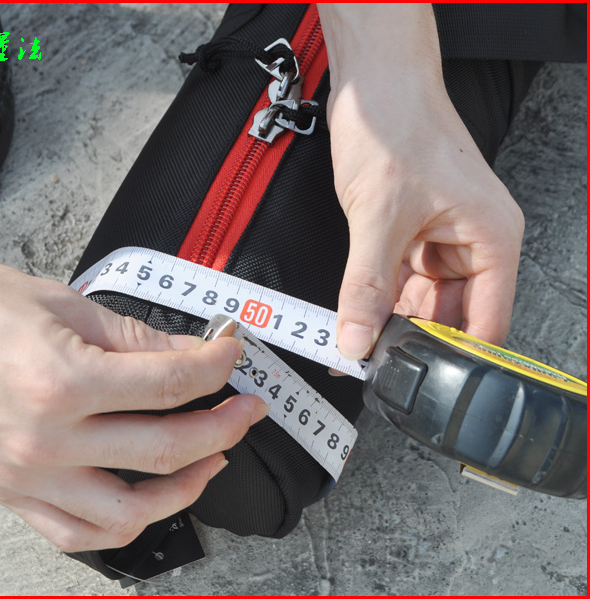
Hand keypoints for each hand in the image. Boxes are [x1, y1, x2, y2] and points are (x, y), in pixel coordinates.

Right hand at [0, 236, 266, 551]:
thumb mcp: (64, 304)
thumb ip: (134, 336)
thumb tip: (189, 351)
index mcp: (61, 379)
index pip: (168, 384)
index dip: (215, 368)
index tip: (232, 356)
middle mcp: (46, 438)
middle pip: (164, 448)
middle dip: (223, 426)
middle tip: (247, 408)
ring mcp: (28, 475)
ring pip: (131, 510)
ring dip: (186, 487)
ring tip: (211, 459)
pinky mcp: (12, 493)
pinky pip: (80, 534)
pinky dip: (126, 523)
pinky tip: (150, 498)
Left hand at [318, 4, 524, 358]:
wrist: (374, 82)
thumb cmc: (395, 125)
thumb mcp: (378, 216)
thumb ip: (366, 286)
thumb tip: (355, 341)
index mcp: (492, 240)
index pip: (485, 324)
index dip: (451, 359)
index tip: (413, 384)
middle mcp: (474, 245)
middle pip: (450, 317)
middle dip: (409, 342)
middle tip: (368, 366)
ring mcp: (442, 241)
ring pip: (419, 302)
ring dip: (387, 322)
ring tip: (353, 343)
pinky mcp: (413, 235)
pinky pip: (398, 281)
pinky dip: (376, 299)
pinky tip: (354, 315)